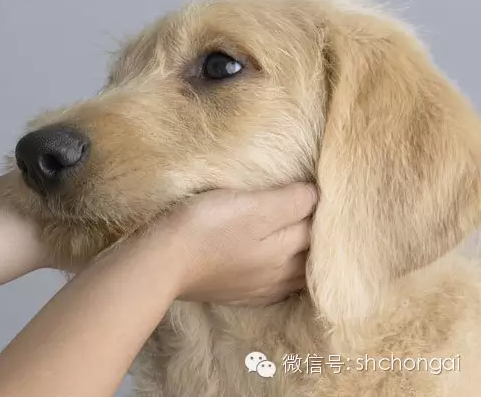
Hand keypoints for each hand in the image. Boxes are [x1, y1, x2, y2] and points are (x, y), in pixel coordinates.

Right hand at [150, 184, 316, 305]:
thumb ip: (290, 202)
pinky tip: (278, 268)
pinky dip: (283, 275)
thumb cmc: (207, 227)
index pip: (316, 225)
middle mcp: (279, 275)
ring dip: (303, 257)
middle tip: (314, 210)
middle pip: (311, 254)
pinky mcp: (238, 295)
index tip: (317, 187)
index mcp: (286, 250)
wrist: (163, 262)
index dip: (319, 205)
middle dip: (316, 234)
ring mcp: (259, 289)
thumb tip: (317, 196)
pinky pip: (274, 287)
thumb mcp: (252, 205)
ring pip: (295, 273)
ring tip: (303, 239)